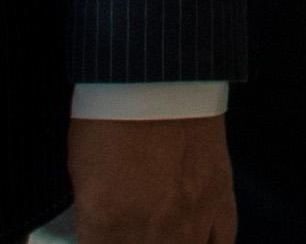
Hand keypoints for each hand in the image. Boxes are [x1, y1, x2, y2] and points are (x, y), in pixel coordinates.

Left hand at [67, 114, 232, 242]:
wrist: (158, 78)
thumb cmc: (110, 119)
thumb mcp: (83, 177)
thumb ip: (93, 220)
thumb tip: (99, 235)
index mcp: (105, 226)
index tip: (101, 237)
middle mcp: (151, 230)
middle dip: (136, 243)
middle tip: (129, 233)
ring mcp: (191, 216)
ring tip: (163, 236)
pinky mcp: (220, 196)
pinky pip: (222, 243)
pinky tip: (195, 241)